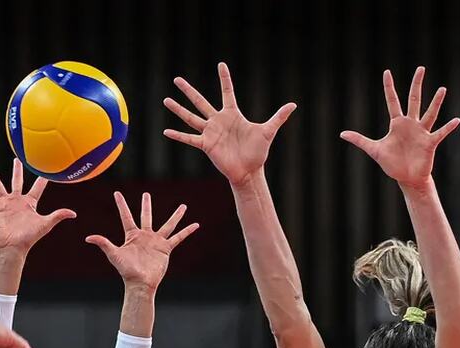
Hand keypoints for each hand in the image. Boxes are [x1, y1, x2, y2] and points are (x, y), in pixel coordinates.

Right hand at [0, 157, 75, 254]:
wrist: (14, 245)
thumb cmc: (30, 237)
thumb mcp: (46, 224)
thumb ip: (58, 216)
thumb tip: (74, 213)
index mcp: (30, 203)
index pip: (38, 187)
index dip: (42, 179)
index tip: (45, 168)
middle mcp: (17, 200)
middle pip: (17, 180)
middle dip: (17, 170)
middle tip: (18, 158)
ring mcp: (5, 202)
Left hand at [85, 192, 198, 292]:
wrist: (140, 282)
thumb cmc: (126, 270)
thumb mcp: (114, 255)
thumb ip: (103, 244)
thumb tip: (88, 237)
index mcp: (132, 235)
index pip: (126, 216)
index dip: (122, 204)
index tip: (117, 193)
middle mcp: (145, 236)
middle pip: (146, 216)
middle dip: (146, 205)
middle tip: (146, 194)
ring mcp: (156, 242)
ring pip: (168, 224)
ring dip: (175, 216)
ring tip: (183, 206)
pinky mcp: (166, 249)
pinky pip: (179, 237)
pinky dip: (187, 231)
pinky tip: (195, 224)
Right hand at [163, 63, 296, 185]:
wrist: (249, 171)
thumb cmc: (258, 152)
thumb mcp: (268, 131)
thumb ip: (279, 117)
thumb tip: (294, 104)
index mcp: (232, 115)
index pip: (227, 91)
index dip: (224, 78)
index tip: (221, 64)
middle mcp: (218, 121)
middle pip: (200, 101)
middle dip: (189, 90)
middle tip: (177, 79)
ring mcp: (210, 132)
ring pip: (191, 117)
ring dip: (178, 109)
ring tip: (165, 100)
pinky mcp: (206, 145)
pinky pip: (189, 138)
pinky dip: (178, 135)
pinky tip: (165, 132)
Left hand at [340, 66, 459, 188]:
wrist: (407, 178)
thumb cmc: (392, 164)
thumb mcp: (374, 150)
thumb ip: (360, 140)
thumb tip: (341, 134)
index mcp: (397, 123)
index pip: (392, 100)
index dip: (389, 87)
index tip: (387, 72)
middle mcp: (411, 124)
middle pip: (414, 99)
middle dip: (417, 84)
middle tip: (421, 68)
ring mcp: (421, 132)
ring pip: (429, 113)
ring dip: (436, 102)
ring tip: (443, 89)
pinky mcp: (430, 143)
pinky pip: (440, 133)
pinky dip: (448, 127)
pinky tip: (456, 120)